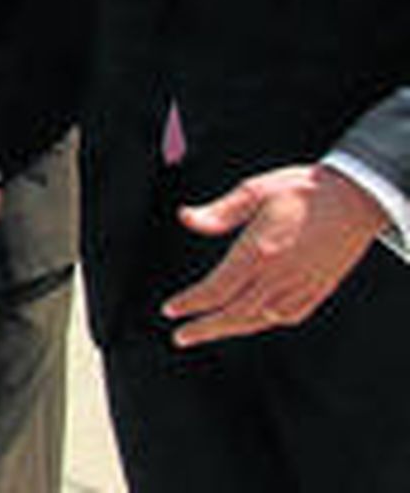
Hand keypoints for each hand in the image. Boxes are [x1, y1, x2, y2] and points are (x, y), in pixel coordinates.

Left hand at [162, 164, 386, 346]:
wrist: (356, 198)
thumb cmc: (303, 189)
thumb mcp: (255, 190)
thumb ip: (219, 211)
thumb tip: (185, 217)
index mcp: (260, 251)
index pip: (216, 289)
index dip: (191, 303)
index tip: (170, 310)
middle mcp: (279, 275)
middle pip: (233, 312)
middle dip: (204, 327)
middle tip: (179, 337)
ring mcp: (301, 286)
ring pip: (258, 319)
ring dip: (228, 329)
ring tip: (205, 333)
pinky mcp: (318, 290)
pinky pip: (285, 317)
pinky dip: (261, 323)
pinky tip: (247, 322)